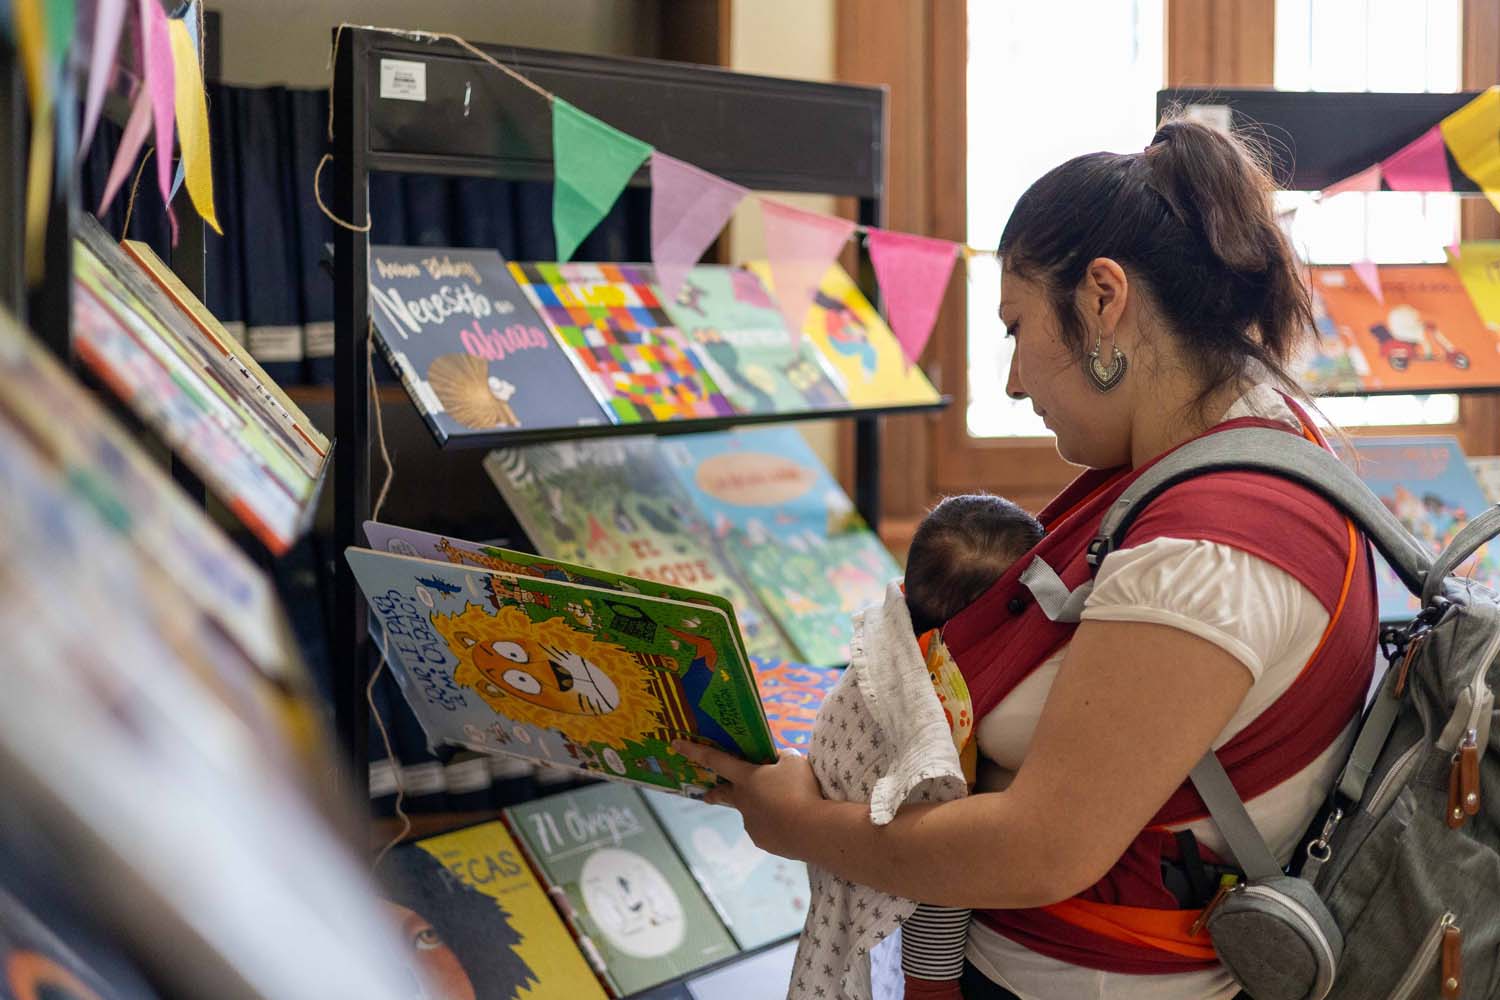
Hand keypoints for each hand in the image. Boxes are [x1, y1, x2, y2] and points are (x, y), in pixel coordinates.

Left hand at [672, 741, 824, 858]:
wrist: (812, 830)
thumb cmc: (800, 790)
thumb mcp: (794, 762)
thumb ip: (782, 758)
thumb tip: (779, 762)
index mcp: (746, 778)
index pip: (716, 760)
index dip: (695, 751)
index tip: (675, 744)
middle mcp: (743, 801)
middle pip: (723, 795)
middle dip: (714, 794)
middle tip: (708, 796)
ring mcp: (751, 824)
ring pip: (752, 812)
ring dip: (762, 808)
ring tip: (788, 807)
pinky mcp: (763, 841)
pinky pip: (768, 829)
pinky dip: (776, 824)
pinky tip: (792, 823)